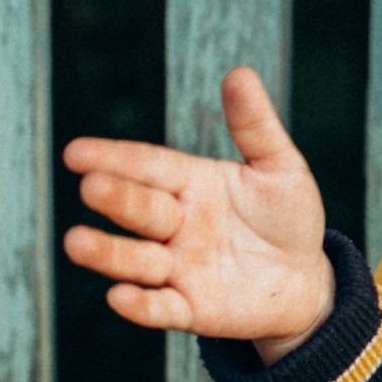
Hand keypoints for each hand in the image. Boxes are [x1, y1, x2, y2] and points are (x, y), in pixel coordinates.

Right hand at [62, 67, 335, 353]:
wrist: (306, 279)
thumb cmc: (288, 217)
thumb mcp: (280, 168)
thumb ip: (255, 126)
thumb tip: (240, 73)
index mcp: (192, 183)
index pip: (148, 166)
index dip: (114, 158)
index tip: (76, 152)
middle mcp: (177, 224)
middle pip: (141, 209)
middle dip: (116, 199)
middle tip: (91, 187)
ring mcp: (180, 268)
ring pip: (138, 260)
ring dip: (109, 253)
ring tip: (76, 242)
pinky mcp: (192, 309)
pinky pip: (161, 308)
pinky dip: (140, 306)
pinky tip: (119, 297)